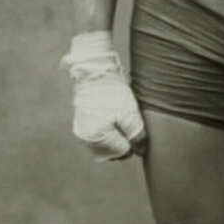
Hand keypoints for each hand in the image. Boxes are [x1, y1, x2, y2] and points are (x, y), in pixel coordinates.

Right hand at [62, 31, 147, 160]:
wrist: (95, 71)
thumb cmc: (114, 93)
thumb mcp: (130, 115)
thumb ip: (137, 136)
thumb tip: (141, 151)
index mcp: (97, 138)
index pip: (121, 152)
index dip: (133, 144)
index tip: (137, 129)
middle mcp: (86, 138)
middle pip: (111, 151)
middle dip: (123, 142)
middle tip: (131, 125)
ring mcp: (82, 131)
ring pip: (104, 145)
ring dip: (115, 138)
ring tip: (123, 121)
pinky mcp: (81, 123)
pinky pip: (97, 137)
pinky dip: (107, 133)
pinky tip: (114, 121)